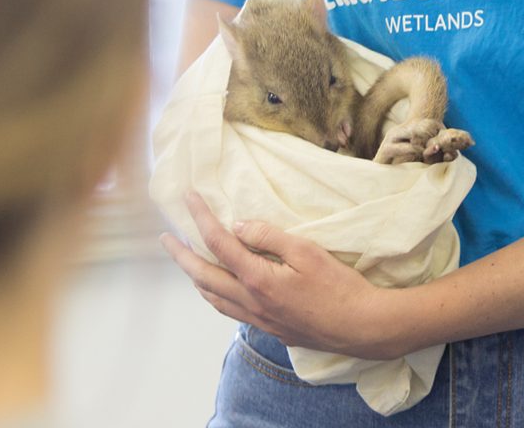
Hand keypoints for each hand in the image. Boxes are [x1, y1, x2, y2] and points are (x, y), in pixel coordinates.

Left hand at [160, 192, 401, 358]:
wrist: (358, 326)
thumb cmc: (337, 285)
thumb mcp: (307, 251)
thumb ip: (269, 236)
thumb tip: (238, 225)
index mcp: (257, 279)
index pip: (219, 243)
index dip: (200, 218)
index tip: (188, 197)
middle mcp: (249, 301)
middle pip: (203, 276)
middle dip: (181, 254)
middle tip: (165, 238)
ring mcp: (256, 318)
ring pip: (212, 297)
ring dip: (193, 276)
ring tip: (185, 259)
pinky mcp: (267, 327)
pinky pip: (227, 309)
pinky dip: (213, 293)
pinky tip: (218, 287)